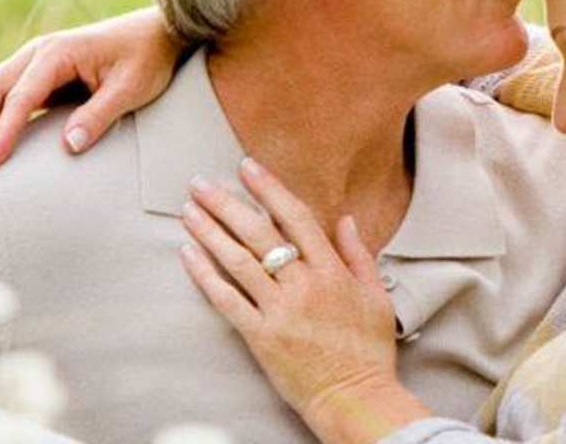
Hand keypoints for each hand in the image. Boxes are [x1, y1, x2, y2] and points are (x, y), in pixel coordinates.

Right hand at [0, 6, 183, 169]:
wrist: (155, 33)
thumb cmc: (146, 58)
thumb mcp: (132, 88)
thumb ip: (100, 114)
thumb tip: (68, 146)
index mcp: (58, 52)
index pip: (20, 96)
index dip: (3, 131)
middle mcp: (38, 52)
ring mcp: (34, 62)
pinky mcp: (38, 75)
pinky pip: (4, 97)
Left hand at [176, 158, 427, 443]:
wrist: (354, 397)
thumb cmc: (368, 350)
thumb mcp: (377, 297)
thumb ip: (360, 255)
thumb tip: (345, 220)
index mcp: (333, 272)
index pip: (296, 218)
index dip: (269, 189)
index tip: (247, 167)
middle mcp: (304, 285)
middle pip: (259, 233)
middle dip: (226, 203)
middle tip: (200, 183)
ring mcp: (280, 310)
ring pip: (237, 261)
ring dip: (209, 232)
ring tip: (188, 211)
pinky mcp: (260, 336)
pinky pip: (226, 299)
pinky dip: (205, 275)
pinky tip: (188, 254)